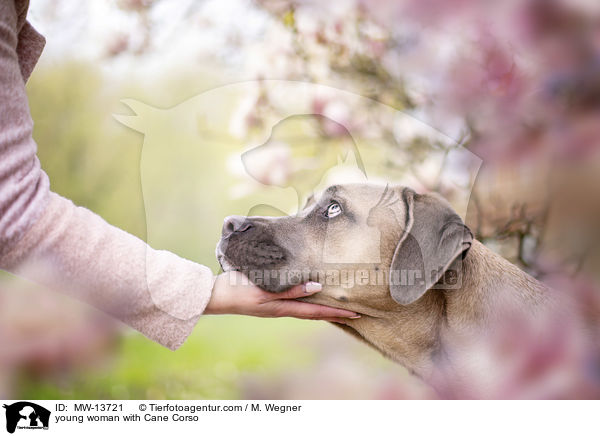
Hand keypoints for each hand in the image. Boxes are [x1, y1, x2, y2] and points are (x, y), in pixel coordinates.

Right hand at [204, 271, 359, 322]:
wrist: (213, 295)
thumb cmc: (238, 291)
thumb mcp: (264, 291)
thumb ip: (289, 290)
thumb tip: (316, 286)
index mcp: (282, 308)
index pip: (316, 312)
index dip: (336, 313)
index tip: (356, 314)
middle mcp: (281, 309)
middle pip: (313, 312)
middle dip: (333, 312)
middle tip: (354, 311)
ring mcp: (273, 305)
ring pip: (304, 307)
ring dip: (321, 306)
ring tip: (336, 303)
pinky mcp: (267, 298)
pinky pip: (293, 301)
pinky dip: (306, 299)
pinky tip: (308, 293)